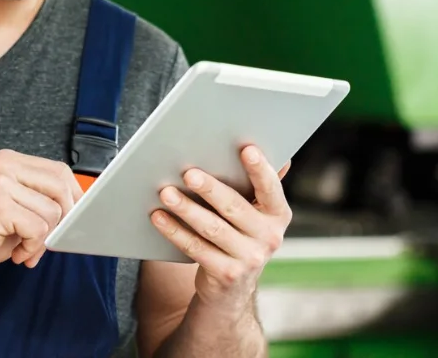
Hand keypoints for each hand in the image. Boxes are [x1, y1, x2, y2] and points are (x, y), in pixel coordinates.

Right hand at [0, 149, 82, 286]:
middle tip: (46, 240)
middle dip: (63, 219)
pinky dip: (33, 247)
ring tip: (24, 248)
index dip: (73, 197)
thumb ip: (42, 198)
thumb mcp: (17, 208)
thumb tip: (82, 204)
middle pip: (61, 187)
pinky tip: (16, 253)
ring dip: (43, 239)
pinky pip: (39, 229)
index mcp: (8, 160)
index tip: (73, 218)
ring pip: (53, 212)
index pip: (59, 171)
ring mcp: (0, 184)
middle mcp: (3, 165)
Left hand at [150, 145, 291, 312]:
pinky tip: (158, 216)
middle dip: (210, 188)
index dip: (260, 169)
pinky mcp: (226, 275)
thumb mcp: (255, 214)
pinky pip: (196, 248)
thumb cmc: (239, 235)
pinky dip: (175, 231)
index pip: (271, 189)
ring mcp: (249, 259)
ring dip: (186, 208)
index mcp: (278, 215)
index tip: (246, 149)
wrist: (233, 288)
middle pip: (234, 207)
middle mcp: (270, 238)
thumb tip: (258, 148)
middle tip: (189, 173)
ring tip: (165, 192)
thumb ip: (257, 186)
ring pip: (212, 228)